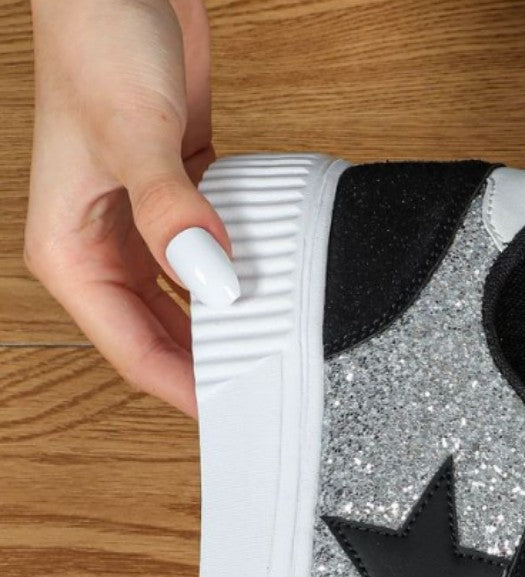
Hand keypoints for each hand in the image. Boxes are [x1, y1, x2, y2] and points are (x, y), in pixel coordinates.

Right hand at [25, 0, 237, 415]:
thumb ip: (169, 208)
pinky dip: (241, 280)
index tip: (236, 417)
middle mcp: (104, 249)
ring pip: (190, 308)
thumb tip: (209, 277)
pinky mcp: (179, 204)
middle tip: (271, 396)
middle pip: (164, 341)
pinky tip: (277, 294)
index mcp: (71, 253)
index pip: (134, 352)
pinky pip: (213, 264)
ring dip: (229, 328)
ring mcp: (143, 229)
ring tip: (280, 356)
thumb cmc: (97, 38)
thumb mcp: (132, 130)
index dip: (186, 390)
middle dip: (211, 371)